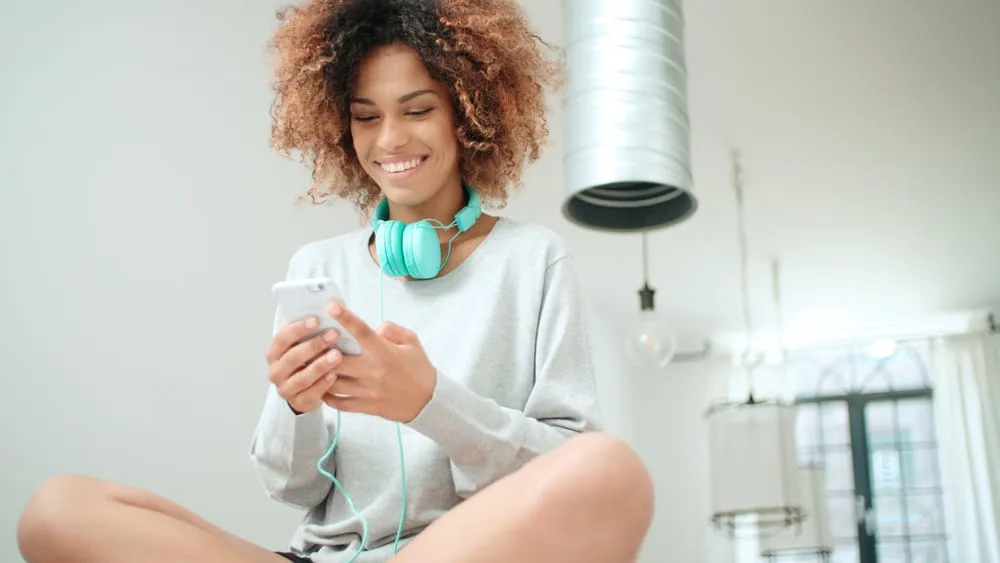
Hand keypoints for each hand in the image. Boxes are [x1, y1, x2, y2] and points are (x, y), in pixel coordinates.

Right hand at [265, 317, 342, 413]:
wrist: (306, 390)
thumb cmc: (308, 360)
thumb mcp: (306, 344)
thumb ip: (312, 330)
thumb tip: (332, 306)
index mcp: (274, 352)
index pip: (282, 338)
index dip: (298, 328)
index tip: (316, 319)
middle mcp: (275, 371)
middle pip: (292, 357)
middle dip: (314, 345)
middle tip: (333, 334)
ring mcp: (285, 388)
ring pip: (301, 377)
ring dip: (320, 365)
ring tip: (337, 355)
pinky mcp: (298, 402)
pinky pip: (310, 394)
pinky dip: (322, 384)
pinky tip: (334, 375)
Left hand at [321, 301, 436, 422]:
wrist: (429, 401)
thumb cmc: (419, 369)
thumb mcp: (411, 341)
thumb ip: (391, 329)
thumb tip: (372, 328)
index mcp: (385, 352)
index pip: (363, 332)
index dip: (346, 318)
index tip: (331, 306)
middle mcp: (375, 371)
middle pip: (339, 360)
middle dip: (322, 351)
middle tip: (309, 342)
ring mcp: (369, 391)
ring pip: (334, 382)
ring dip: (320, 373)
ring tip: (309, 364)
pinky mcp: (367, 406)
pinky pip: (340, 402)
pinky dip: (327, 395)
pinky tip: (322, 385)